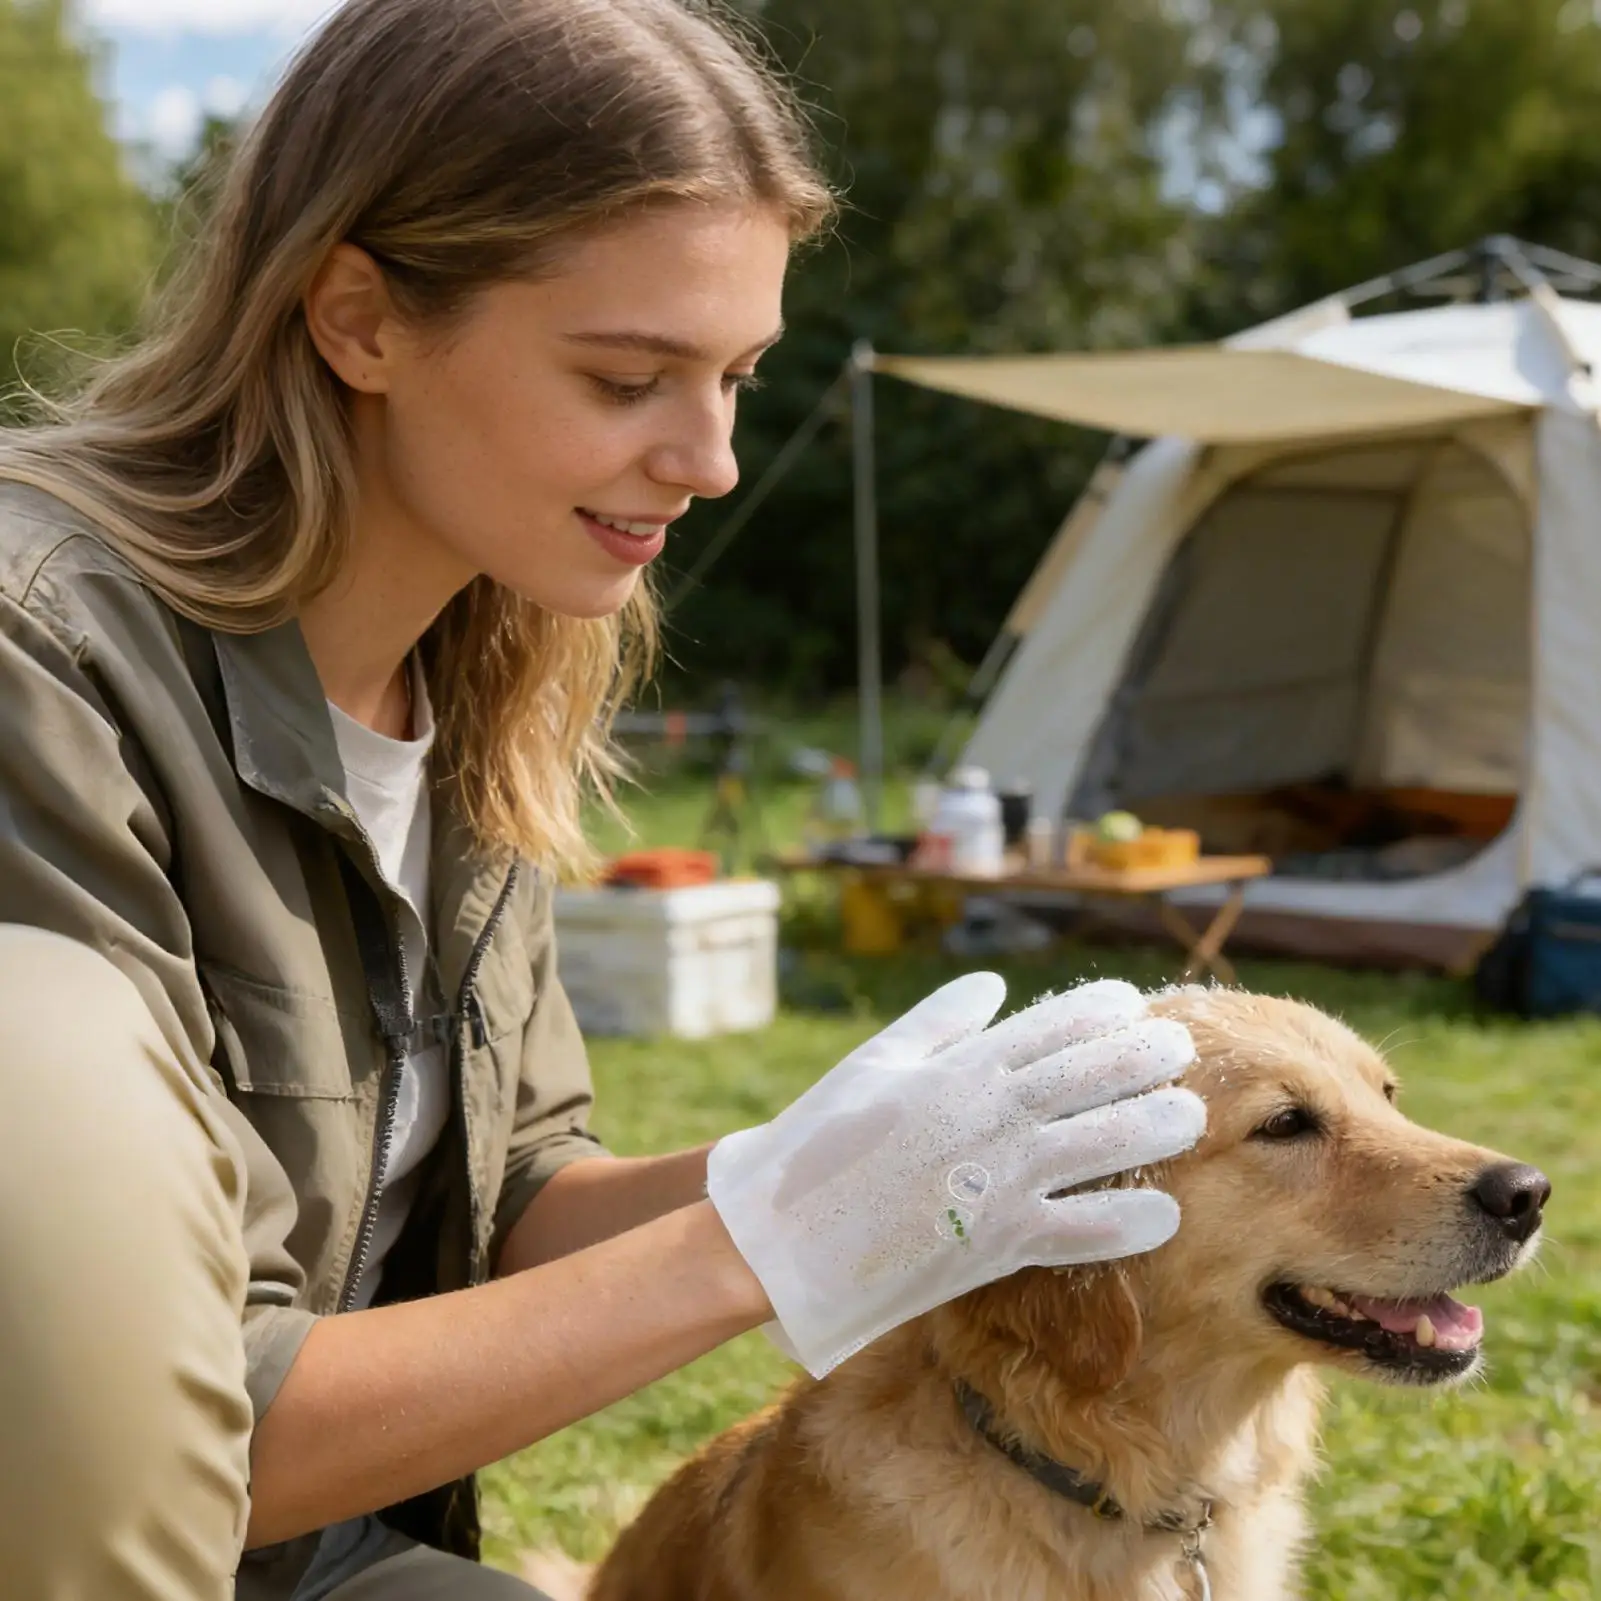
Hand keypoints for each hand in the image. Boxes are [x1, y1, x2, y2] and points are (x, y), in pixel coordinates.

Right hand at [706, 975, 1203, 1376]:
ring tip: (1193, 1116)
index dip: (1094, 1012)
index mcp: (955, 1069)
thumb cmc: (819, 1142)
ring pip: (1096, 1145)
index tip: (1132, 1001)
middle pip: (1084, 1079)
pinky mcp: (995, 1243)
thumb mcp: (872, 1063)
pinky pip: (1076, 1232)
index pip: (1043, 1029)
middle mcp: (986, 1117)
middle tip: (1185, 1048)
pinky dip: (1122, 1223)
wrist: (782, 1237)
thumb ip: (937, 1021)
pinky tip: (1165, 1215)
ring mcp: (995, 1179)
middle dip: (1141, 1059)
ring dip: (1150, 1128)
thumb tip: (994, 986)